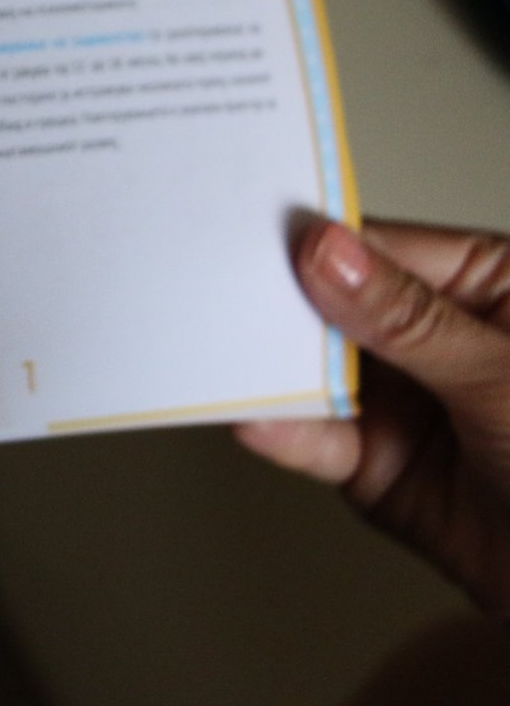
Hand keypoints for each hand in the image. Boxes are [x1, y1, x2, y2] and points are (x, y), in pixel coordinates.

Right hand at [237, 218, 509, 615]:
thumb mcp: (505, 378)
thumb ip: (410, 320)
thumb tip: (330, 255)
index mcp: (488, 288)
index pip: (384, 250)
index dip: (320, 244)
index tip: (257, 241)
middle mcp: (438, 339)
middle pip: (337, 307)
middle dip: (282, 308)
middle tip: (223, 299)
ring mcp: (406, 402)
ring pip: (319, 375)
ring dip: (274, 374)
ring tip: (231, 364)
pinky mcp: (377, 465)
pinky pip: (319, 440)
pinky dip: (285, 432)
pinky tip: (259, 420)